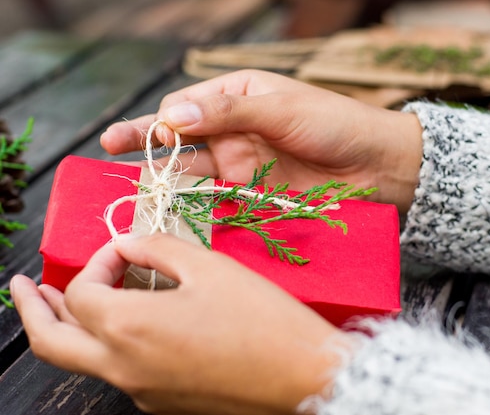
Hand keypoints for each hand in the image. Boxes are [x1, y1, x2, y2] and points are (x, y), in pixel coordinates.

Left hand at [12, 234, 347, 414]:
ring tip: (66, 303)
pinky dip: (110, 344)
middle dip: (31, 310)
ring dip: (69, 328)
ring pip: (83, 361)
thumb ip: (157, 248)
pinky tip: (133, 323)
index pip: (84, 291)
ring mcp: (142, 391)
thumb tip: (128, 245)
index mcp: (130, 328)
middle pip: (51, 343)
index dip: (97, 261)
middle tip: (22, 287)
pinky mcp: (164, 403)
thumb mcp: (209, 268)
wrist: (305, 376)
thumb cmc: (262, 320)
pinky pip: (121, 372)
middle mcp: (125, 367)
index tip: (124, 249)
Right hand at [101, 69, 421, 212]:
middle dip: (148, 144)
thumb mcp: (280, 108)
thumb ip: (227, 113)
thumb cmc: (334, 124)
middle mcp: (235, 129)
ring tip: (137, 186)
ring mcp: (242, 162)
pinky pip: (216, 198)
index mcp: (239, 96)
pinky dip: (194, 204)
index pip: (187, 106)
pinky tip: (172, 210)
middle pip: (182, 138)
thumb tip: (172, 116)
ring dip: (166, 177)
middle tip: (109, 146)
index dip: (164, 119)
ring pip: (193, 170)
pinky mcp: (253, 193)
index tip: (149, 133)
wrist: (377, 166)